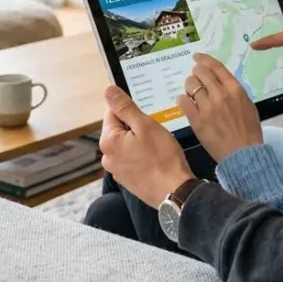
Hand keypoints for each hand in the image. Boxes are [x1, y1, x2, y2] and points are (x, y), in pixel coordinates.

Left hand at [99, 86, 193, 207]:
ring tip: (157, 146)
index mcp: (108, 141)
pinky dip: (141, 156)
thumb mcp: (145, 125)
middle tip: (155, 132)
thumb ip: (125, 107)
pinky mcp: (128, 181)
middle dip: (135, 127)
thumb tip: (108, 90)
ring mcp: (117, 171)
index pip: (113, 113)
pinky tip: (156, 159)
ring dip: (139, 142)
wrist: (174, 191)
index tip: (146, 117)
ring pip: (126, 145)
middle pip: (119, 130)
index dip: (131, 111)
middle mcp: (107, 157)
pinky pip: (132, 160)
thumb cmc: (162, 156)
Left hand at [178, 53, 264, 161]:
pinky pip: (184, 102)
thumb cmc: (249, 131)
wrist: (243, 154)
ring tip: (191, 92)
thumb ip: (234, 92)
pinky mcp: (197, 120)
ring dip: (189, 85)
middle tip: (195, 77)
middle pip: (200, 72)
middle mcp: (220, 94)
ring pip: (190, 85)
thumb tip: (220, 82)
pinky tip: (186, 102)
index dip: (203, 59)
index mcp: (235, 89)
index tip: (196, 57)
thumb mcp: (248, 105)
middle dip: (196, 72)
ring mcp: (207, 107)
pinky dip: (183, 99)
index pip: (215, 67)